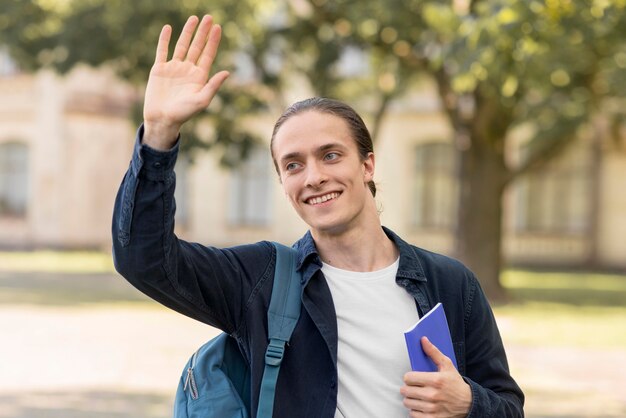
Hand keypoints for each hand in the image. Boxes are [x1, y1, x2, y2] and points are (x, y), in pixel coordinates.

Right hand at [143, 15, 229, 149]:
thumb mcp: (202, 100)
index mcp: (199, 77)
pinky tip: (168, 28)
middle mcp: (188, 70)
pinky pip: (162, 51)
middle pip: (197, 46)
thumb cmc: (183, 113)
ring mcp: (174, 68)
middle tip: (209, 17)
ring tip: (194, 18)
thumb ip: (213, 86)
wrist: (162, 119)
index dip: (213, 41)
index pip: (208, 54)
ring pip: (182, 45)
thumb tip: (227, 72)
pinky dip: (164, 39)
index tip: (218, 27)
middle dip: (203, 32)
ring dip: (188, 32)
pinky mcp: (159, 69)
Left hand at [400, 337, 471, 416]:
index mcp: (436, 380)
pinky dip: (415, 410)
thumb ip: (433, 352)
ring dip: (410, 399)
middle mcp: (433, 395)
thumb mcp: (447, 365)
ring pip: (407, 403)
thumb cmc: (455, 383)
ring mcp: (432, 408)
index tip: (413, 378)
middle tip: (414, 387)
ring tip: (417, 396)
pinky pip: (413, 414)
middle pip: (405, 391)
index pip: (408, 378)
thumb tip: (423, 340)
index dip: (409, 377)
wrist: (469, 404)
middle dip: (408, 388)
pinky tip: (421, 405)